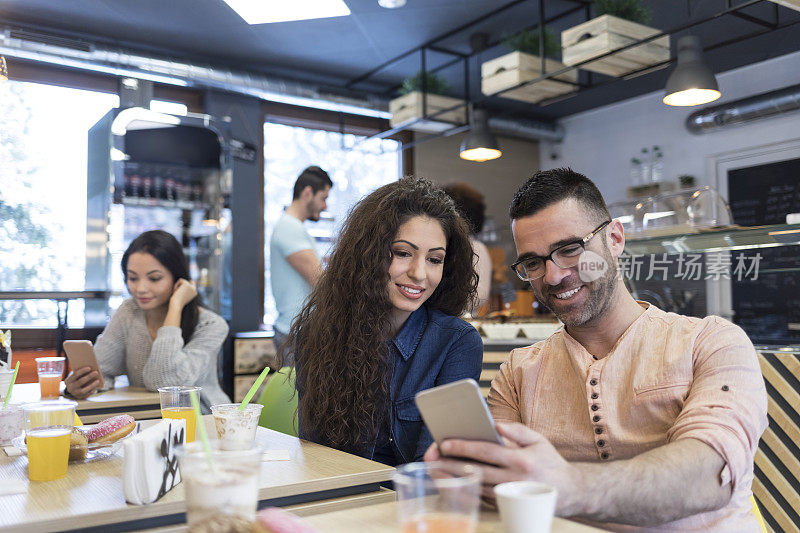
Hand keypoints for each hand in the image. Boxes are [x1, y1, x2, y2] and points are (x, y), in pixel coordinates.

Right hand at [64, 367, 100, 398]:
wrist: (72, 390)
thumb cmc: (76, 380)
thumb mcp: (75, 377)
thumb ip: (80, 373)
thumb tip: (91, 369)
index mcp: (68, 381)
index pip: (76, 375)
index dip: (82, 371)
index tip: (89, 368)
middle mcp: (70, 388)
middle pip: (81, 381)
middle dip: (89, 376)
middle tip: (96, 372)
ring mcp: (75, 394)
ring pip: (84, 390)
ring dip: (92, 385)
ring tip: (98, 380)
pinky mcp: (80, 397)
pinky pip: (87, 394)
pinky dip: (92, 390)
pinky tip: (97, 386)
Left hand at [169, 279, 196, 309]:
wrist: (177, 304)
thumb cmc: (178, 303)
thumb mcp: (182, 297)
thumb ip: (184, 292)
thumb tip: (182, 287)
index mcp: (195, 293)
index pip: (192, 285)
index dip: (187, 285)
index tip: (180, 289)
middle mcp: (194, 289)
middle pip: (191, 281)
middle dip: (184, 283)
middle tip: (177, 289)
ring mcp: (191, 286)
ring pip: (184, 281)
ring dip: (178, 285)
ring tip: (175, 291)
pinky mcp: (186, 284)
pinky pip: (180, 280)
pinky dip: (176, 284)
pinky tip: (175, 290)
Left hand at [428, 423, 584, 515]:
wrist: (571, 494)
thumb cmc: (551, 463)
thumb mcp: (539, 440)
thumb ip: (516, 430)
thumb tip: (494, 424)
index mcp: (521, 461)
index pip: (486, 452)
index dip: (464, 447)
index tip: (444, 443)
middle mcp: (514, 480)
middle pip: (475, 471)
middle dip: (450, 464)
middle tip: (430, 458)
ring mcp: (509, 496)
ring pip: (474, 486)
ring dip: (452, 479)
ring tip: (433, 469)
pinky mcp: (506, 505)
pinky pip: (480, 497)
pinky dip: (463, 489)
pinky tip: (449, 482)